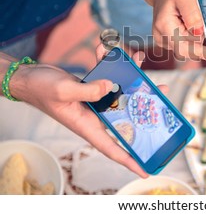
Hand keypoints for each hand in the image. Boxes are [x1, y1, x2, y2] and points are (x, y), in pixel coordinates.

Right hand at [10, 46, 167, 177]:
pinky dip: (110, 63)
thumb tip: (112, 86)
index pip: (112, 148)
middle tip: (162, 92)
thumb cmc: (40, 89)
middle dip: (144, 105)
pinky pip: (107, 76)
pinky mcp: (92, 87)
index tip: (147, 169)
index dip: (130, 161)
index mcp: (87, 126)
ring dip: (130, 77)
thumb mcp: (63, 91)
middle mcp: (94, 115)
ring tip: (140, 63)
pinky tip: (109, 50)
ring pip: (119, 91)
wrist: (28, 77)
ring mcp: (94, 101)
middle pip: (125, 115)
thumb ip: (88, 90)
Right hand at [151, 0, 205, 61]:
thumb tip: (199, 33)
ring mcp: (164, 41)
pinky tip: (193, 29)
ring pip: (187, 49)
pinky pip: (185, 46)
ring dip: (197, 42)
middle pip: (187, 51)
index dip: (200, 53)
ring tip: (198, 26)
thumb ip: (192, 14)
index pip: (183, 47)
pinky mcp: (169, 42)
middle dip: (201, 45)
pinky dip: (193, 40)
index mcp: (164, 26)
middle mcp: (161, 37)